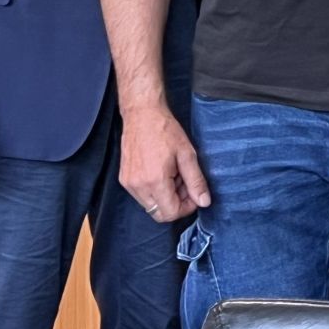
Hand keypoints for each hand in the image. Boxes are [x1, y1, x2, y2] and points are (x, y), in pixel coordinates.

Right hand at [119, 104, 209, 223]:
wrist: (142, 115)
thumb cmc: (165, 131)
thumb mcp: (187, 155)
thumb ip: (196, 181)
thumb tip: (204, 202)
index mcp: (155, 181)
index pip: (170, 213)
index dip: (186, 208)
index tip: (194, 194)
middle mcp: (138, 187)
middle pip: (159, 213)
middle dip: (176, 203)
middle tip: (185, 183)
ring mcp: (128, 184)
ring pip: (150, 206)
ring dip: (165, 197)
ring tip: (174, 174)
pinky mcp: (124, 179)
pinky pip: (141, 196)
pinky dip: (154, 191)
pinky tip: (162, 172)